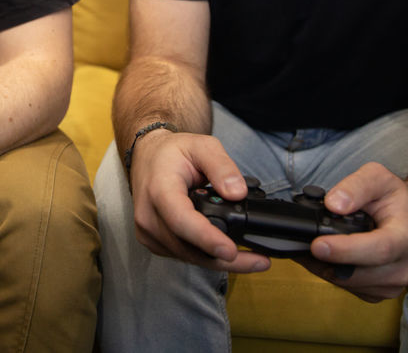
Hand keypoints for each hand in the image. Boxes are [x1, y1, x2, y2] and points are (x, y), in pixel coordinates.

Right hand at [127, 130, 270, 273]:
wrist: (147, 157)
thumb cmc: (173, 152)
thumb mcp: (202, 146)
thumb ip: (222, 166)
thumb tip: (238, 192)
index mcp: (159, 189)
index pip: (181, 220)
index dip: (206, 238)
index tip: (230, 250)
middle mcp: (149, 215)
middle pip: (188, 247)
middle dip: (225, 258)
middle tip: (259, 261)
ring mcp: (149, 232)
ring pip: (188, 256)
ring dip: (219, 261)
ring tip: (252, 260)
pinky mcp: (154, 241)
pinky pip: (183, 255)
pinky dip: (207, 256)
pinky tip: (227, 252)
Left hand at [300, 162, 407, 301]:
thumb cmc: (396, 200)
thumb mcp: (379, 178)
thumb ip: (356, 186)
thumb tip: (334, 204)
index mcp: (405, 238)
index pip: (378, 250)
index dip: (346, 250)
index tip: (318, 244)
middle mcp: (402, 267)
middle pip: (357, 272)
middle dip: (325, 260)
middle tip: (301, 241)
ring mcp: (390, 284)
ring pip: (347, 283)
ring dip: (324, 266)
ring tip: (311, 243)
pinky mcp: (378, 293)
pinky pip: (347, 288)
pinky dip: (329, 272)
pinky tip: (325, 254)